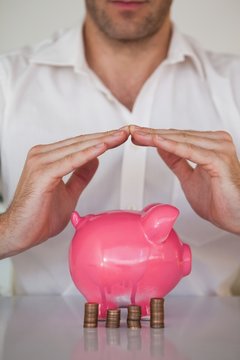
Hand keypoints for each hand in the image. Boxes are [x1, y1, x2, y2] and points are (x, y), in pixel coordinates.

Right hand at [0, 127, 129, 258]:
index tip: (119, 137)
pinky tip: (102, 148)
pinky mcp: (42, 174)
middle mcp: (42, 155)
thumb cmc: (39, 215)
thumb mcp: (69, 192)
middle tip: (125, 132)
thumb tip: (95, 160)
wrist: (21, 233)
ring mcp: (41, 162)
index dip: (102, 140)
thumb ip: (81, 175)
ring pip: (77, 148)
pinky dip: (87, 154)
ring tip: (119, 137)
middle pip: (80, 142)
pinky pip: (70, 162)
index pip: (80, 144)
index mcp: (48, 157)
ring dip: (101, 142)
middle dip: (106, 137)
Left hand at [131, 126, 239, 233]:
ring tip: (138, 135)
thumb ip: (176, 161)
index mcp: (210, 146)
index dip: (155, 136)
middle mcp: (216, 143)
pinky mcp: (218, 160)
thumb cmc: (221, 201)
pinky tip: (156, 142)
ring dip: (157, 137)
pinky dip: (171, 146)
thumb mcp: (189, 178)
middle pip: (177, 135)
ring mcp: (219, 149)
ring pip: (181, 140)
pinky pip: (190, 151)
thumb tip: (161, 147)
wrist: (238, 218)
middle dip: (151, 134)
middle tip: (132, 131)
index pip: (177, 137)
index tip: (137, 134)